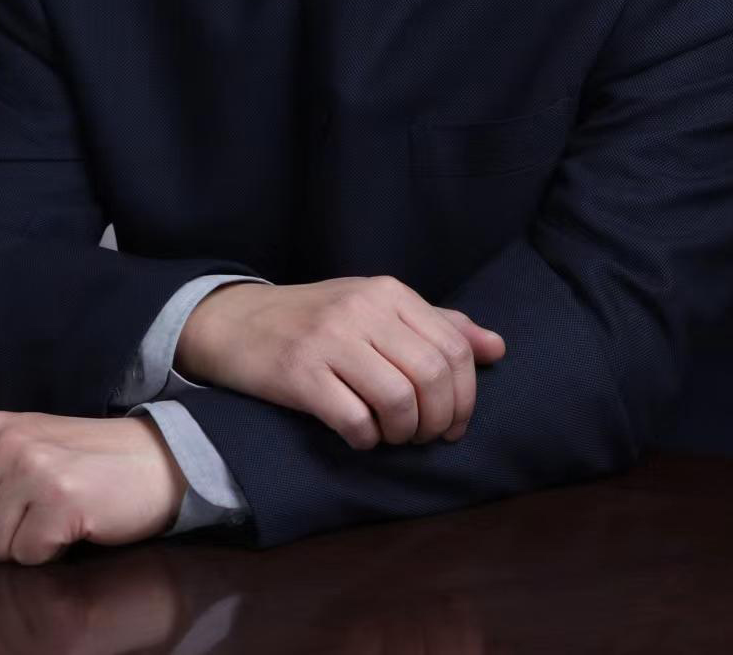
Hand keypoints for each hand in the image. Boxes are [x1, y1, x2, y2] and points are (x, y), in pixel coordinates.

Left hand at [0, 411, 188, 564]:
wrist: (157, 460)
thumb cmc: (85, 465)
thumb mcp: (15, 465)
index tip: (3, 505)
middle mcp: (5, 440)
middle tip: (38, 509)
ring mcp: (32, 467)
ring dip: (26, 545)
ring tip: (58, 514)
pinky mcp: (60, 499)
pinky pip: (27, 556)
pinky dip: (51, 552)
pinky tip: (75, 524)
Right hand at [176, 274, 505, 450]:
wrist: (236, 322)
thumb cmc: (316, 320)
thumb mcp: (376, 309)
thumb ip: (437, 325)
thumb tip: (496, 348)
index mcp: (388, 292)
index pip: (454, 348)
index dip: (465, 397)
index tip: (453, 424)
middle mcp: (363, 310)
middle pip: (432, 376)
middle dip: (438, 421)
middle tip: (423, 437)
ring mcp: (329, 340)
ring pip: (399, 400)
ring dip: (404, 434)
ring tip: (393, 437)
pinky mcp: (299, 374)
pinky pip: (354, 420)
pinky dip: (366, 439)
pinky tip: (359, 435)